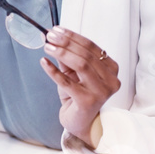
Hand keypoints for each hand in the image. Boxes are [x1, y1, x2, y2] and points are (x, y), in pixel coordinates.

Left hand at [39, 26, 120, 146]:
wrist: (81, 123)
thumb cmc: (79, 96)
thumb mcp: (73, 73)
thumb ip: (68, 57)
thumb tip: (54, 38)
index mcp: (111, 68)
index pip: (91, 47)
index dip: (72, 37)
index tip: (57, 30)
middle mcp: (110, 80)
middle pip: (86, 54)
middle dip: (66, 43)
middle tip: (49, 36)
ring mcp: (101, 91)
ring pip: (81, 65)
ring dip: (61, 53)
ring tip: (47, 47)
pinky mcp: (87, 101)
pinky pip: (67, 82)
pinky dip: (53, 71)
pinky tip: (44, 62)